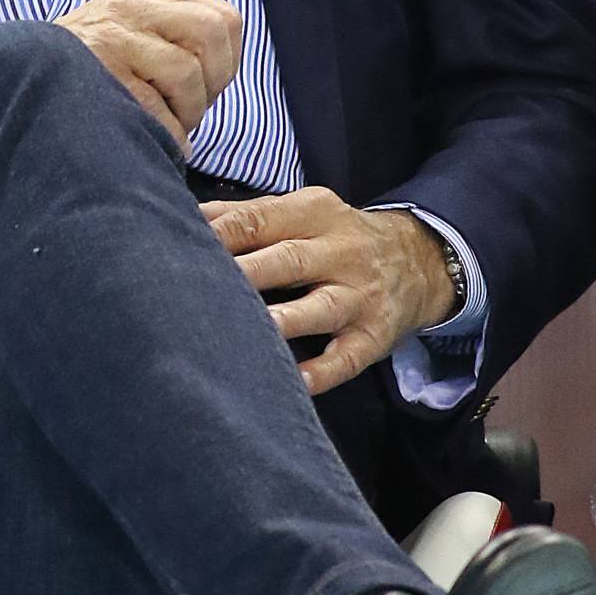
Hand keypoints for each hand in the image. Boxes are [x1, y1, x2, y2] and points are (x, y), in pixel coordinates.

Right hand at [56, 0, 241, 148]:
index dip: (225, 61)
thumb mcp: (130, 32)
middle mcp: (129, 5)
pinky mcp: (100, 74)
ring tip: (164, 123)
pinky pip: (158, 110)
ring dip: (186, 113)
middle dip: (213, 82)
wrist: (18, 83)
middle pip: (212, 32)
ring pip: (187, 73)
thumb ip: (174, 35)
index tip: (204, 86)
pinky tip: (150, 137)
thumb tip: (224, 68)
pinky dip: (166, 134)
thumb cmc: (87, 72)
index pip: (223, 18)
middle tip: (188, 107)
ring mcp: (112, 38)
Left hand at [200, 190, 457, 398]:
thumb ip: (246, 214)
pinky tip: (294, 382)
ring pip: (321, 308)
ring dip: (285, 320)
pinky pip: (346, 358)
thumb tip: (184, 214)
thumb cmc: (335, 237)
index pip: (261, 219)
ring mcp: (360, 296)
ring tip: (249, 331)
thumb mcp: (302, 212)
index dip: (220, 234)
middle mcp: (341, 252)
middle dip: (245, 273)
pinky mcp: (373, 337)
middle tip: (198, 286)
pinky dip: (321, 372)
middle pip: (288, 260)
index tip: (177, 245)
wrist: (418, 260)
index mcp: (315, 213)